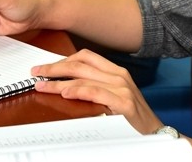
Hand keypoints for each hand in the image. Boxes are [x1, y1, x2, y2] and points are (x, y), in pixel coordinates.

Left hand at [32, 49, 163, 134]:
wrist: (155, 133)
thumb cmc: (132, 118)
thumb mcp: (114, 96)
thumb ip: (95, 87)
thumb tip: (66, 85)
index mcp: (115, 71)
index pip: (85, 57)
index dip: (62, 59)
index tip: (44, 67)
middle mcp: (119, 75)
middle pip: (80, 63)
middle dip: (54, 67)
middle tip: (36, 73)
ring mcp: (122, 87)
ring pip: (84, 76)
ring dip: (59, 80)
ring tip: (43, 85)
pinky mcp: (123, 102)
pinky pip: (95, 92)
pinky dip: (78, 90)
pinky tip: (65, 92)